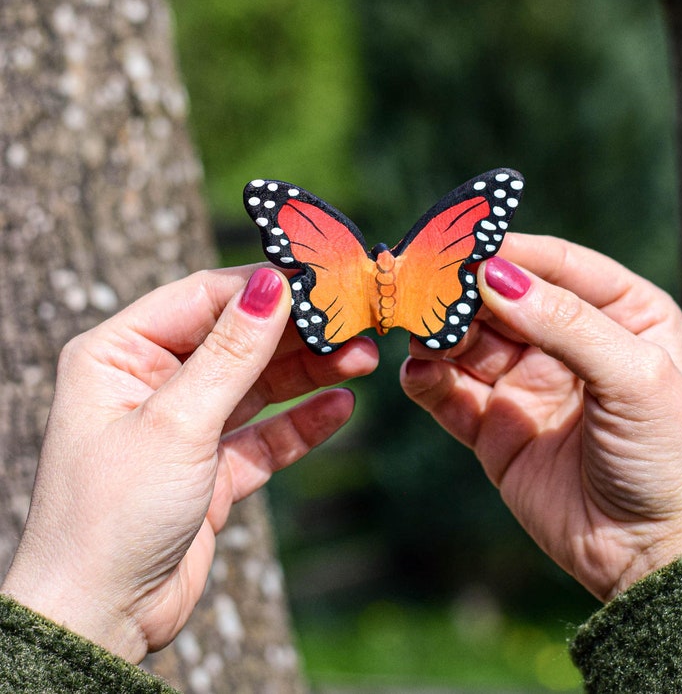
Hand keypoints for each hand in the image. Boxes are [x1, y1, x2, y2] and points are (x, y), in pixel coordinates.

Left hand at [2, 266, 377, 661]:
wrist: (100, 619)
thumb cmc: (113, 513)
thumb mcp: (177, 421)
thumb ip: (231, 351)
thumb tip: (273, 284)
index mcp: (119, 353)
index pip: (202, 298)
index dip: (261, 288)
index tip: (319, 279)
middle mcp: (151, 382)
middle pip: (237, 339)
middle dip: (297, 334)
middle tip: (355, 322)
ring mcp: (184, 425)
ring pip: (257, 385)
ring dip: (309, 373)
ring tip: (363, 360)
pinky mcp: (211, 467)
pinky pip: (265, 434)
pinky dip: (302, 422)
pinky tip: (340, 406)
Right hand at [401, 234, 681, 600]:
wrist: (657, 559)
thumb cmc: (670, 457)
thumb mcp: (634, 376)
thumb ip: (565, 322)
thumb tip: (493, 275)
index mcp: (620, 313)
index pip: (556, 264)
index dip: (509, 250)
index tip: (461, 241)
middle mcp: (569, 341)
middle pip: (502, 298)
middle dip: (462, 292)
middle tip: (422, 285)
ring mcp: (528, 383)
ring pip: (469, 341)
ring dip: (440, 333)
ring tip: (420, 332)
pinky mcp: (496, 428)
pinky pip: (451, 393)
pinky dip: (428, 380)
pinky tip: (418, 374)